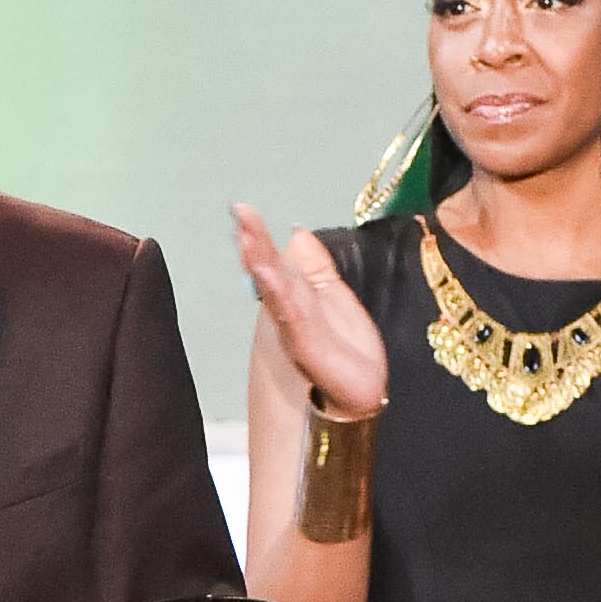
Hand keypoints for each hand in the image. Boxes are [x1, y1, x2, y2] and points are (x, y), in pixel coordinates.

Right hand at [231, 203, 388, 412]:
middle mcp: (289, 309)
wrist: (360, 392)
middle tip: (240, 213)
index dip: (259, 235)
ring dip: (260, 264)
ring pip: (274, 290)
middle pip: (268, 270)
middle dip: (255, 241)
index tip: (242, 210)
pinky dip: (278, 295)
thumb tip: (296, 232)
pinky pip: (290, 316)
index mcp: (297, 295)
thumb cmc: (346, 349)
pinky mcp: (306, 346)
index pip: (274, 259)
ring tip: (248, 239)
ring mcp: (294, 327)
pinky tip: (269, 277)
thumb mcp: (335, 295)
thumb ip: (317, 266)